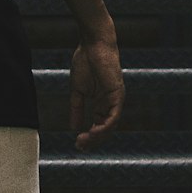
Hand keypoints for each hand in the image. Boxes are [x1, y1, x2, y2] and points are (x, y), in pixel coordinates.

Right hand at [69, 35, 124, 150]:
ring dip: (97, 136)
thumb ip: (77, 109)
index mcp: (101, 103)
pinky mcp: (118, 95)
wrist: (92, 45)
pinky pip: (113, 116)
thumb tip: (73, 127)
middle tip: (80, 147)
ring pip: (110, 126)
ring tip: (84, 142)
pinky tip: (93, 132)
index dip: (89, 137)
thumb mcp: (77, 91)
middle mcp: (110, 104)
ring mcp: (115, 100)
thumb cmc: (85, 63)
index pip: (98, 125)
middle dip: (93, 140)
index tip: (77, 144)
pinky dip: (104, 126)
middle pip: (105, 129)